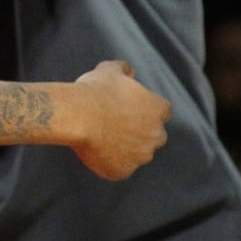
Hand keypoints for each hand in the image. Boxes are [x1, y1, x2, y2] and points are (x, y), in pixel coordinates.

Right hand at [69, 60, 170, 180]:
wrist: (78, 115)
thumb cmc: (95, 91)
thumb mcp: (109, 69)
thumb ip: (124, 69)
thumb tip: (128, 71)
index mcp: (158, 109)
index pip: (162, 111)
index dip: (146, 109)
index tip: (130, 107)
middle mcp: (156, 135)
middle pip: (155, 136)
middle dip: (141, 132)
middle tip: (116, 124)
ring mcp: (140, 156)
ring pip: (138, 154)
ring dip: (126, 148)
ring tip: (102, 137)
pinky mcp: (123, 171)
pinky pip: (120, 168)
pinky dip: (111, 162)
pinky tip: (95, 150)